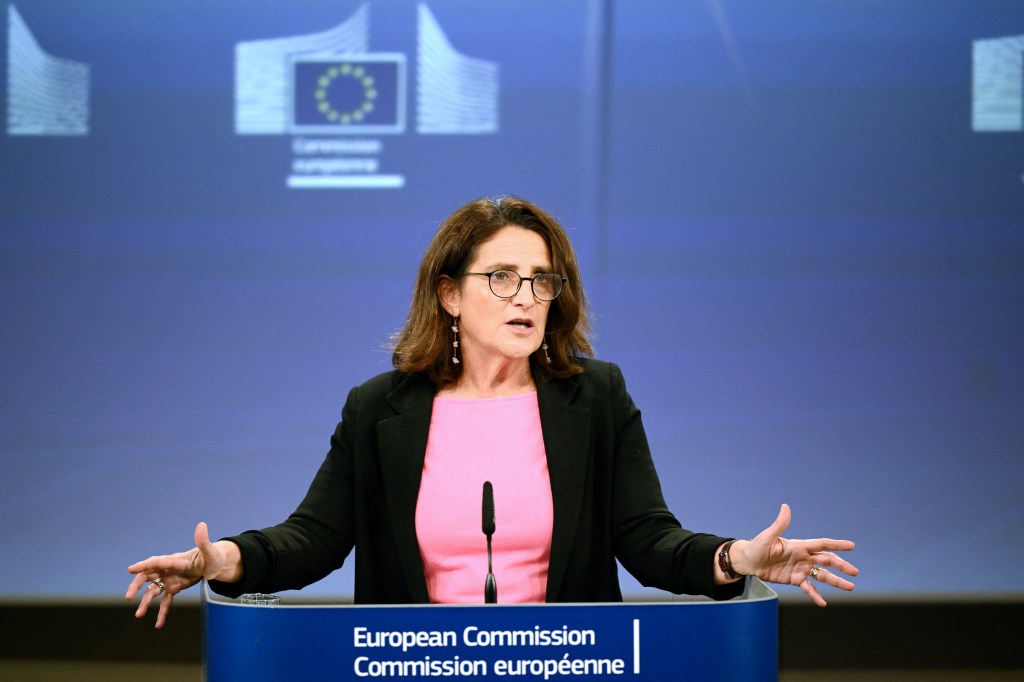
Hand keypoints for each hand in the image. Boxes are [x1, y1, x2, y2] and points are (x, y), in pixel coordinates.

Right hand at [125, 522, 237, 627]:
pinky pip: (166, 602)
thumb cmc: (213, 556)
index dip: (144, 565)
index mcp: (175, 560)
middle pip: (148, 576)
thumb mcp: (210, 551)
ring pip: (153, 591)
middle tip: (128, 597)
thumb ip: (204, 540)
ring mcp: (170, 580)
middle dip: (137, 586)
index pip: (156, 562)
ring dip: (145, 603)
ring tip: (138, 615)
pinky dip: (162, 612)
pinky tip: (158, 624)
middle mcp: (168, 570)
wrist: (216, 565)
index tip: (130, 569)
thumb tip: (202, 525)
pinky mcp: (174, 588)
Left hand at [733, 503, 857, 606]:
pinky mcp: (795, 580)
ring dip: (836, 581)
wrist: (749, 562)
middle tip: (854, 572)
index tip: (852, 546)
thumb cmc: (757, 546)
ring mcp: (801, 569)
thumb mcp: (768, 536)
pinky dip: (816, 595)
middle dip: (841, 566)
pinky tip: (823, 603)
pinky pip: (808, 588)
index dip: (837, 545)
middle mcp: (804, 557)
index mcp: (800, 545)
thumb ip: (780, 524)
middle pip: (827, 561)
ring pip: (822, 575)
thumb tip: (785, 507)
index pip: (822, 544)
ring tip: (850, 587)